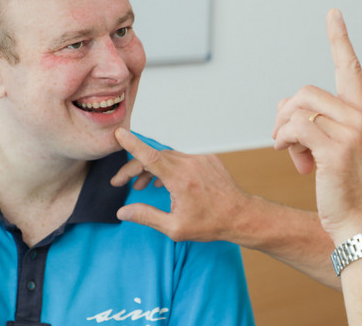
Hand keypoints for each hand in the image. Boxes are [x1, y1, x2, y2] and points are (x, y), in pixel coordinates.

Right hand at [110, 127, 250, 241]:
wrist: (241, 215)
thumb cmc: (210, 224)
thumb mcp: (174, 228)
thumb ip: (146, 217)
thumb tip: (123, 211)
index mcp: (181, 179)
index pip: (151, 157)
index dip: (133, 144)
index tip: (119, 133)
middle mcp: (191, 165)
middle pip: (155, 158)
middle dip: (135, 168)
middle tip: (120, 182)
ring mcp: (201, 160)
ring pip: (168, 157)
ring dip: (152, 169)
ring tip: (141, 186)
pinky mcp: (209, 160)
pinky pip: (182, 159)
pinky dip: (169, 167)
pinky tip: (163, 182)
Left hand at [273, 9, 361, 243]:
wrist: (361, 223)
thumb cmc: (345, 188)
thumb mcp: (332, 149)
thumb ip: (315, 123)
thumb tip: (286, 106)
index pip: (350, 68)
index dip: (340, 39)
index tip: (333, 13)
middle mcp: (361, 116)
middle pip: (306, 92)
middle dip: (286, 115)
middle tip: (285, 142)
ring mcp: (351, 131)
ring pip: (299, 108)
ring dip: (283, 130)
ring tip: (288, 152)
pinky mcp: (336, 148)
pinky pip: (295, 128)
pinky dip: (284, 141)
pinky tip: (289, 157)